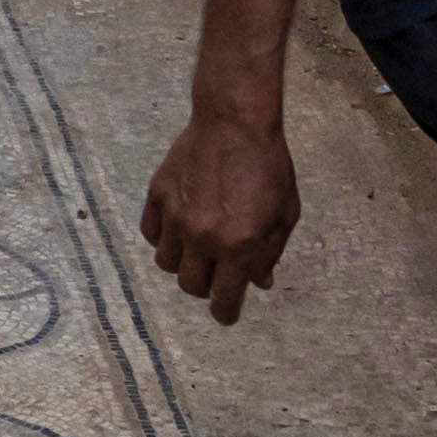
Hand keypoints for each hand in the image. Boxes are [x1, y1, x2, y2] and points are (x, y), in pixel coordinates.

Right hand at [138, 98, 301, 312]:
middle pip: (191, 285)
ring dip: (183, 264)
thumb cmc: (269, 166)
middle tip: (216, 275)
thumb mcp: (285, 213)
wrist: (235, 121)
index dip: (226, 312)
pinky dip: (163, 239)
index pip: (224, 297)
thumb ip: (270, 252)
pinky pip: (151, 235)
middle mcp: (202, 236)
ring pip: (166, 264)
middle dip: (206, 288)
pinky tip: (178, 229)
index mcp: (238, 244)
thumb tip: (257, 281)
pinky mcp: (157, 196)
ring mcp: (176, 216)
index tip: (227, 314)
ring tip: (196, 250)